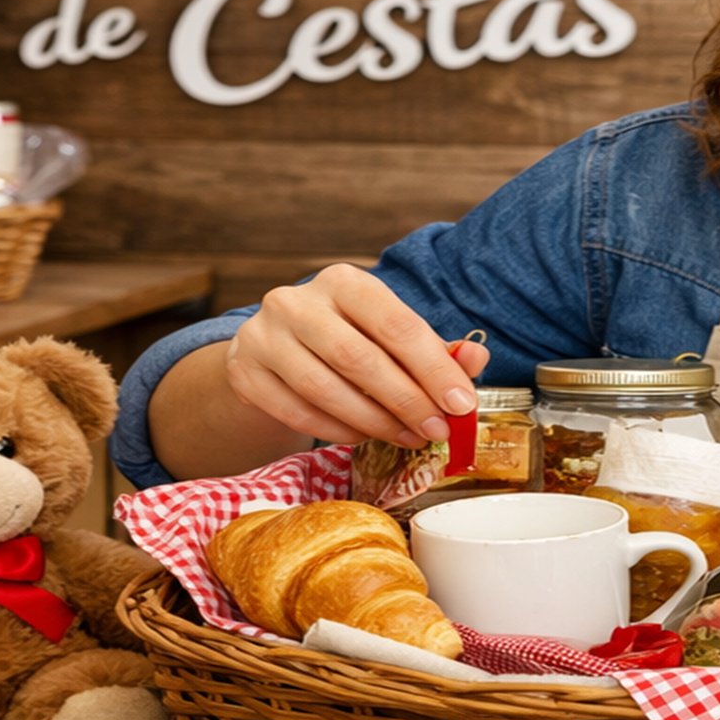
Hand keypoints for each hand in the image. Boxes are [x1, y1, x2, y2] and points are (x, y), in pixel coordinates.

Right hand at [223, 265, 490, 447]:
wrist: (274, 351)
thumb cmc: (346, 340)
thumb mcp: (390, 336)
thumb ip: (435, 349)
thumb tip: (475, 359)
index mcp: (344, 281)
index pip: (396, 324)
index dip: (433, 369)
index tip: (461, 405)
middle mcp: (297, 301)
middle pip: (359, 358)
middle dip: (406, 401)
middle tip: (435, 431)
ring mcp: (263, 335)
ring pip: (325, 388)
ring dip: (374, 421)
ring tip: (405, 437)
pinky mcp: (244, 371)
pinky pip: (296, 411)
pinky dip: (337, 430)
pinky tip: (364, 437)